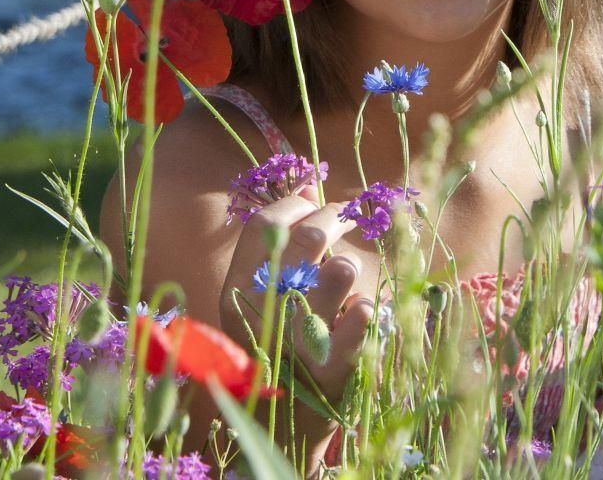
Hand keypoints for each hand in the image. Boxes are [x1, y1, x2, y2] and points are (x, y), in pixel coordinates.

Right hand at [219, 188, 377, 469]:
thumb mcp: (266, 292)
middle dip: (334, 218)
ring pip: (337, 272)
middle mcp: (263, 312)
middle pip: (307, 239)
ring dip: (346, 266)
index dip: (296, 203)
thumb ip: (282, 239)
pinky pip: (360, 319)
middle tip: (346, 221)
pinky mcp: (333, 368)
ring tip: (343, 274)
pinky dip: (365, 308)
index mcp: (238, 291)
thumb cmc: (277, 342)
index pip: (266, 224)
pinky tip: (361, 310)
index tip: (313, 201)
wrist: (279, 424)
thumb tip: (307, 178)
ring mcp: (298, 339)